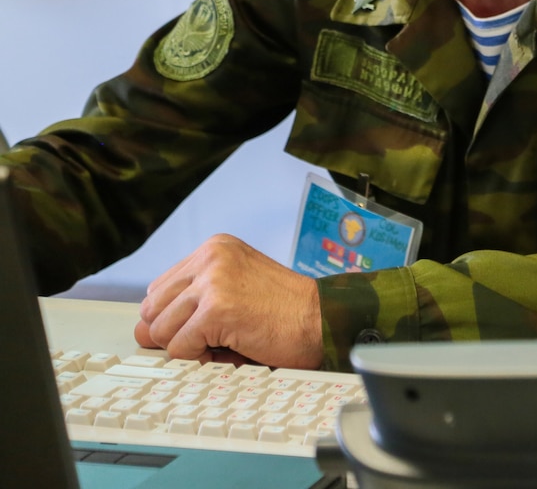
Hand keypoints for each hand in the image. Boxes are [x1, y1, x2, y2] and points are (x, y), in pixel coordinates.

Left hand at [135, 233, 322, 368]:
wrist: (323, 320)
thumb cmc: (285, 312)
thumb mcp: (233, 293)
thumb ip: (188, 304)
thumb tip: (141, 332)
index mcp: (215, 248)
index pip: (159, 290)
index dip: (177, 318)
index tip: (207, 325)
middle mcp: (211, 257)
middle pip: (152, 310)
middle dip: (177, 334)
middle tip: (216, 337)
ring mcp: (213, 281)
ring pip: (161, 331)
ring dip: (190, 347)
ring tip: (227, 341)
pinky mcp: (216, 308)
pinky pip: (180, 349)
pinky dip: (202, 359)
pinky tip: (232, 348)